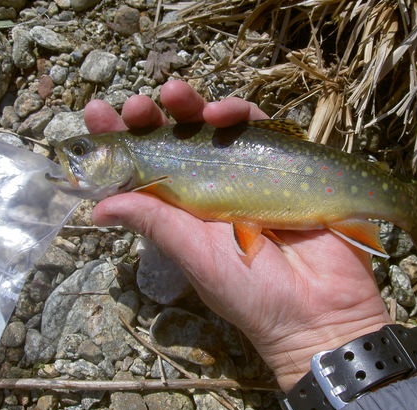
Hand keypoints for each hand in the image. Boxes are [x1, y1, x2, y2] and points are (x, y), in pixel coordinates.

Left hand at [85, 80, 391, 390]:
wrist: (319, 308)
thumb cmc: (250, 291)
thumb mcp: (194, 256)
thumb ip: (154, 224)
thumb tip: (97, 206)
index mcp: (183, 212)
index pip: (145, 171)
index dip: (121, 143)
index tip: (97, 114)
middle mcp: (210, 189)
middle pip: (176, 142)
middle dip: (154, 117)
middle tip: (138, 105)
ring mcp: (247, 174)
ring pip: (214, 127)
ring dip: (193, 106)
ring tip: (175, 94)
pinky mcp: (282, 163)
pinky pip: (259, 128)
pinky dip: (239, 113)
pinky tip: (223, 111)